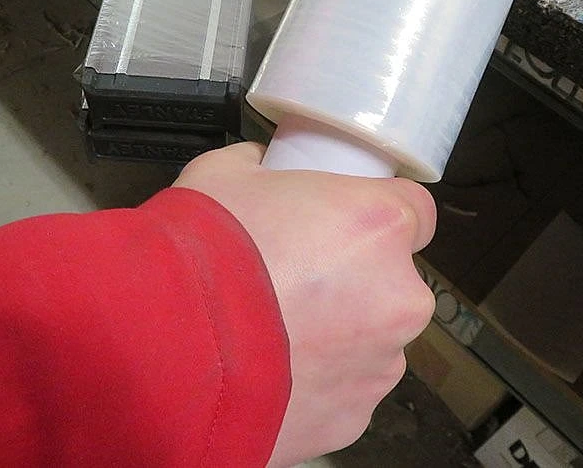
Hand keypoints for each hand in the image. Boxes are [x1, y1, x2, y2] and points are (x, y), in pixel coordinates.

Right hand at [174, 142, 435, 465]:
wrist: (165, 343)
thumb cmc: (205, 248)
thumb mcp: (224, 173)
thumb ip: (260, 164)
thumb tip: (259, 164)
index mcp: (379, 225)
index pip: (416, 211)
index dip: (381, 213)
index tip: (349, 221)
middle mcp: (399, 297)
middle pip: (394, 279)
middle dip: (357, 276)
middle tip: (299, 275)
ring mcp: (379, 365)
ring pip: (373, 336)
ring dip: (340, 330)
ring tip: (276, 327)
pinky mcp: (353, 419)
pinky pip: (345, 386)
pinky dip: (319, 378)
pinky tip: (271, 367)